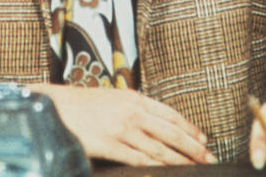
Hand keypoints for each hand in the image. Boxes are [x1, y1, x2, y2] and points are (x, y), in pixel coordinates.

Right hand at [30, 83, 214, 165]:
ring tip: (196, 168)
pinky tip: (168, 172)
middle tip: (210, 158)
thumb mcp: (110, 97)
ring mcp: (123, 129)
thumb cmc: (80, 104)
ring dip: (181, 160)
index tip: (203, 139)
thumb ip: (132, 107)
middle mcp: (132, 112)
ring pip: (160, 148)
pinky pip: (141, 159)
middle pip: (171, 132)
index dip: (189, 127)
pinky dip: (158, 167)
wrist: (55, 107)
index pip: (169, 113)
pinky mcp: (112, 145)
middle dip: (194, 147)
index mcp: (133, 97)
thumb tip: (153, 122)